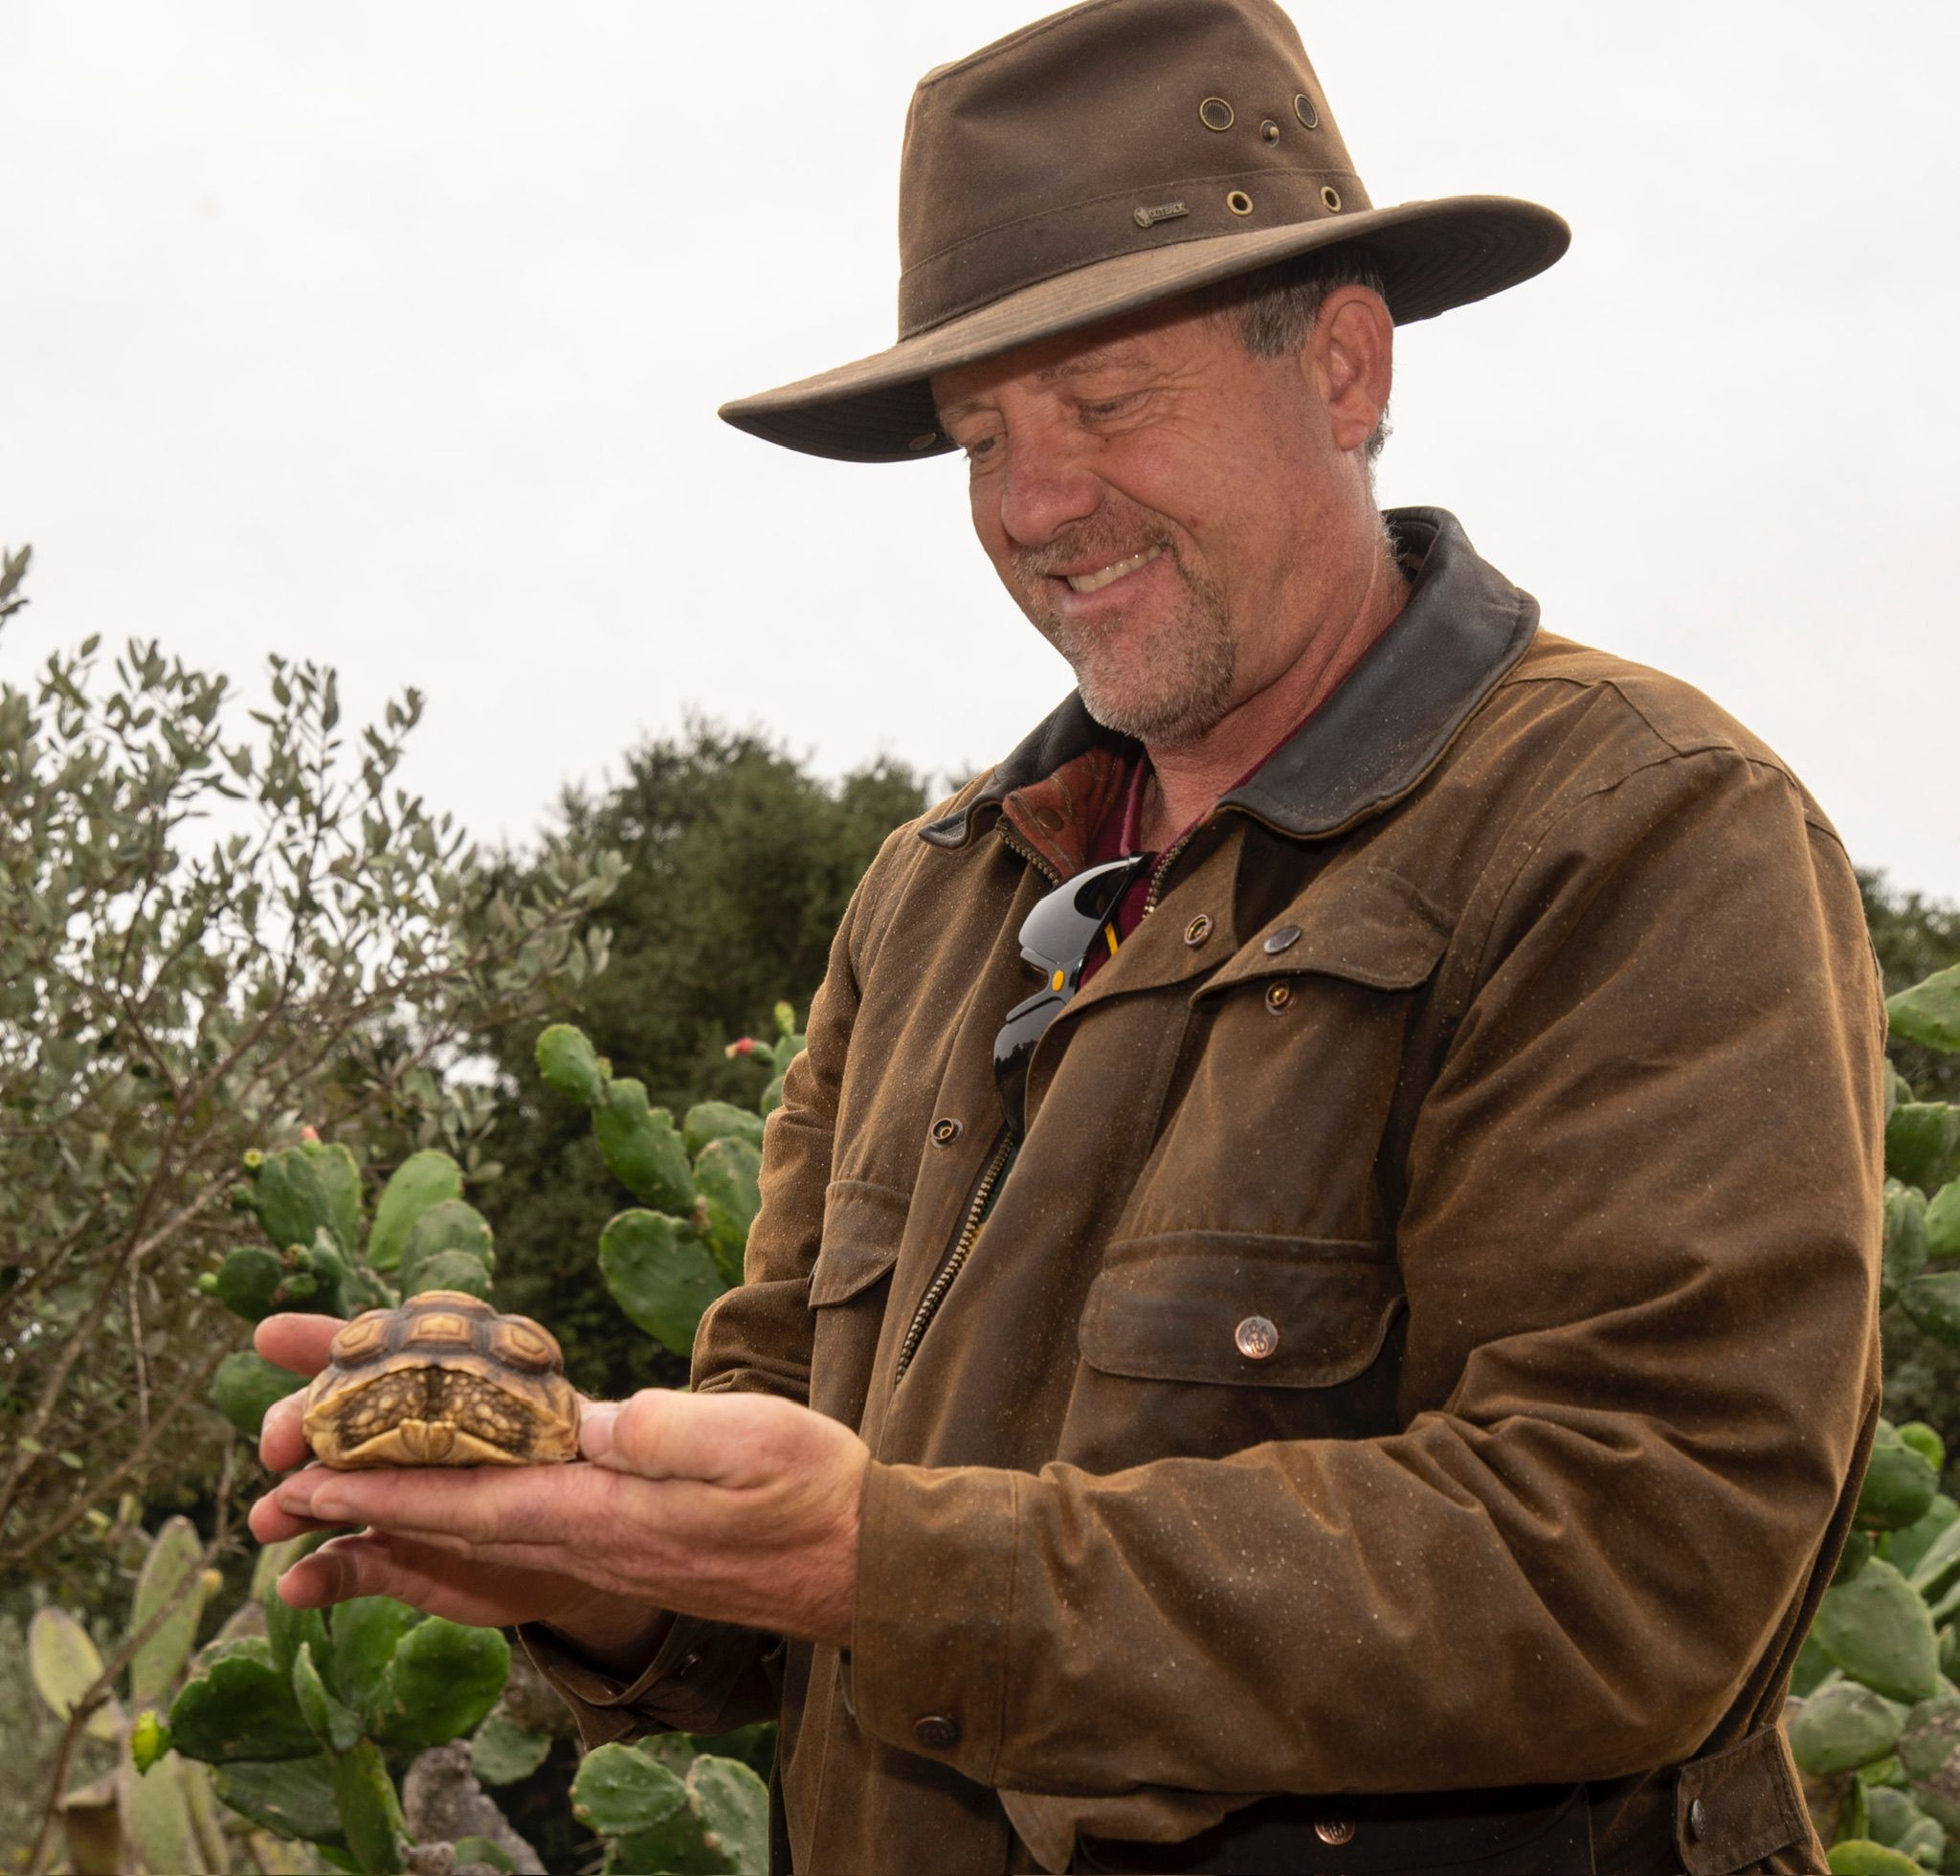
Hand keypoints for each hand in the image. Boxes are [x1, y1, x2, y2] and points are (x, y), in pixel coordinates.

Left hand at [247, 1312, 867, 1650]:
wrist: (864, 1562)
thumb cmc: (816, 1496)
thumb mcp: (752, 1443)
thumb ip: (668, 1431)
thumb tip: (594, 1419)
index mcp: (608, 1515)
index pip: (473, 1499)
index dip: (382, 1486)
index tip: (303, 1476)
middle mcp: (591, 1538)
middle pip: (455, 1518)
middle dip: (362, 1499)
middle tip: (274, 1484)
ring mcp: (605, 1546)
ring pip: (479, 1525)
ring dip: (396, 1509)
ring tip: (325, 1493)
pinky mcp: (624, 1540)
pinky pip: (521, 1526)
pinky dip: (459, 1511)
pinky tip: (443, 1500)